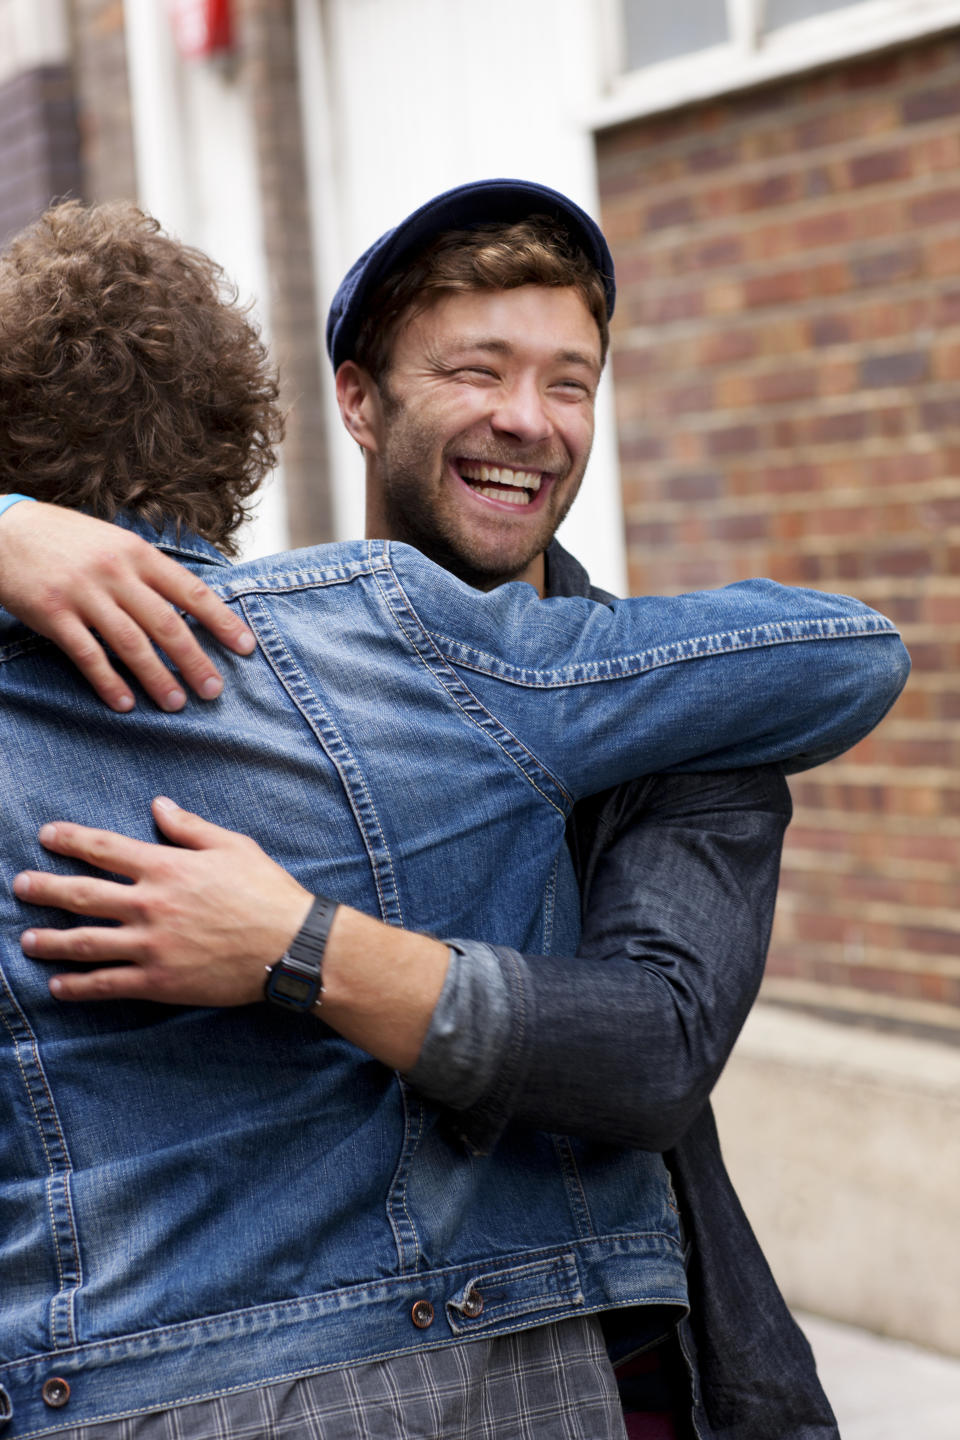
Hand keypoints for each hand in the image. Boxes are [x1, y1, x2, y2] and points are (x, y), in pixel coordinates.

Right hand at [0, 502, 255, 710]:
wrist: (5, 531)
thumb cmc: (67, 540)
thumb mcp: (114, 543)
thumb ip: (148, 572)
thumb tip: (193, 604)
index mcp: (137, 553)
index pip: (191, 590)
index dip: (221, 621)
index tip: (245, 647)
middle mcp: (115, 572)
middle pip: (167, 623)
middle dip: (194, 660)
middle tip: (214, 690)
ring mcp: (84, 593)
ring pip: (131, 643)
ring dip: (157, 677)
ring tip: (176, 703)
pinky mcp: (53, 614)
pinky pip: (87, 654)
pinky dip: (108, 682)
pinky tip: (125, 703)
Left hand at [14, 798, 313, 1005]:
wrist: (291, 945)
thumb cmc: (267, 892)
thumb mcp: (233, 846)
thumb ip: (189, 828)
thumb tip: (158, 806)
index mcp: (167, 867)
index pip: (104, 848)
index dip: (71, 839)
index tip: (46, 835)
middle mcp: (150, 904)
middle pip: (82, 894)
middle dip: (46, 888)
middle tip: (21, 885)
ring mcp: (151, 946)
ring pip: (85, 942)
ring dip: (51, 940)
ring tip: (27, 939)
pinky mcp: (159, 982)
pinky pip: (108, 984)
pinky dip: (79, 986)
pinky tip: (59, 987)